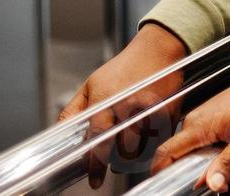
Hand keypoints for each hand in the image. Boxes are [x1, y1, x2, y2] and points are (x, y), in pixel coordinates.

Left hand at [56, 22, 188, 188]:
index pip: (98, 138)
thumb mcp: (91, 84)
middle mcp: (128, 105)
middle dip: (116, 162)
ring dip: (133, 157)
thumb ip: (74, 110)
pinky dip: (150, 147)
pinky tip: (144, 141)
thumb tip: (61, 133)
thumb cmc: (124, 67)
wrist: (158, 49)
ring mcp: (150, 110)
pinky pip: (158, 141)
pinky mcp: (169, 113)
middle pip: (122, 149)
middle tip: (112, 164)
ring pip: (141, 149)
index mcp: (106, 99)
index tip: (94, 179)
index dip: (95, 163)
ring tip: (127, 152)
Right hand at [150, 48, 229, 191]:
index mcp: (199, 125)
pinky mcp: (207, 122)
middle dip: (202, 176)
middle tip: (228, 181)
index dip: (161, 173)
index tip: (170, 187)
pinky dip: (218, 157)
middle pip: (183, 159)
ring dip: (214, 167)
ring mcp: (200, 121)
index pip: (166, 152)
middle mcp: (194, 122)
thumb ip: (229, 162)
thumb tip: (212, 183)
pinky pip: (205, 146)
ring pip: (196, 155)